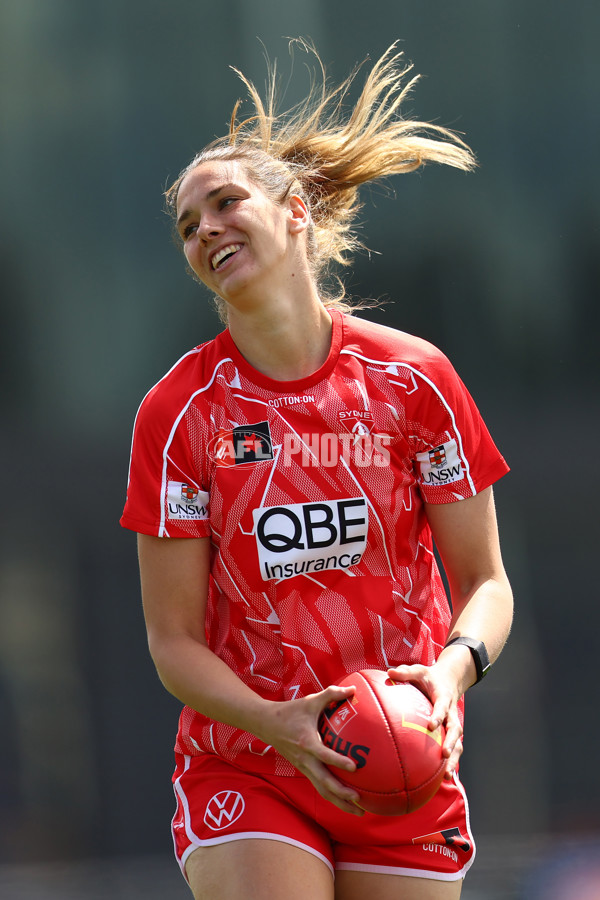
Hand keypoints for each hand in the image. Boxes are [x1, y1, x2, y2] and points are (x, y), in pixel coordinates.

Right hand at [258, 685, 364, 815]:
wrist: (266, 724)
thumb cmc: (291, 711)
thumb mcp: (311, 701)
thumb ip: (332, 694)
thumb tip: (354, 689)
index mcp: (306, 742)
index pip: (323, 755)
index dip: (338, 761)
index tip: (354, 767)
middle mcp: (304, 759)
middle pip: (323, 782)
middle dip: (341, 794)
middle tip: (359, 800)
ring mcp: (303, 767)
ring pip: (322, 790)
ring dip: (339, 802)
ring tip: (359, 812)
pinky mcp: (303, 770)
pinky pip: (319, 787)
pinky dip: (332, 796)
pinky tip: (347, 802)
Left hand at [387, 662, 463, 778]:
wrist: (448, 680)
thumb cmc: (429, 677)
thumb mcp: (418, 670)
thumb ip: (405, 672)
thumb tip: (389, 672)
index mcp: (444, 698)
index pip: (442, 707)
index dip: (438, 716)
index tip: (432, 725)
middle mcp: (451, 713)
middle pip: (456, 730)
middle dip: (451, 743)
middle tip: (444, 754)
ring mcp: (452, 725)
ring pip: (458, 744)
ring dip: (453, 760)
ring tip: (446, 776)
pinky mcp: (450, 734)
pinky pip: (452, 750)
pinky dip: (448, 763)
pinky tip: (440, 779)